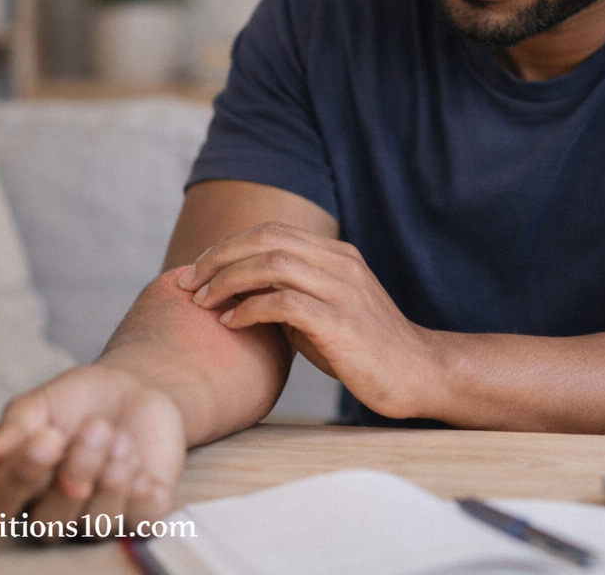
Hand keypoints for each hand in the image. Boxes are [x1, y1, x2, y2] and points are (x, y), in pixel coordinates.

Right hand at [0, 364, 184, 538]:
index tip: (47, 437)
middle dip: (75, 474)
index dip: (18, 479)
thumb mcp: (41, 402)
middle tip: (96, 427)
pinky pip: (139, 522)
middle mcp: (53, 513)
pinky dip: (139, 492)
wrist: (134, 386)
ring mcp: (97, 519)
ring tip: (119, 436)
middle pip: (48, 526)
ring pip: (95, 525)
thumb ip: (15, 428)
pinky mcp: (140, 514)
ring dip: (110, 478)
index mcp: (18, 488)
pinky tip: (137, 462)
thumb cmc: (78, 399)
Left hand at [178, 222, 441, 418]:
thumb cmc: (362, 348)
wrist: (415, 373)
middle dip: (219, 257)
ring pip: (273, 264)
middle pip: (267, 238)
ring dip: (229, 280)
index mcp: (336, 254)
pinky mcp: (341, 322)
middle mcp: (340, 263)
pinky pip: (285, 303)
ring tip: (204, 302)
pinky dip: (250, 309)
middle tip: (189, 283)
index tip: (197, 270)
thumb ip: (287, 295)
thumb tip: (234, 292)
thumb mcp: (323, 310)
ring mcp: (343, 290)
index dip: (229, 245)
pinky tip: (232, 323)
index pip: (272, 230)